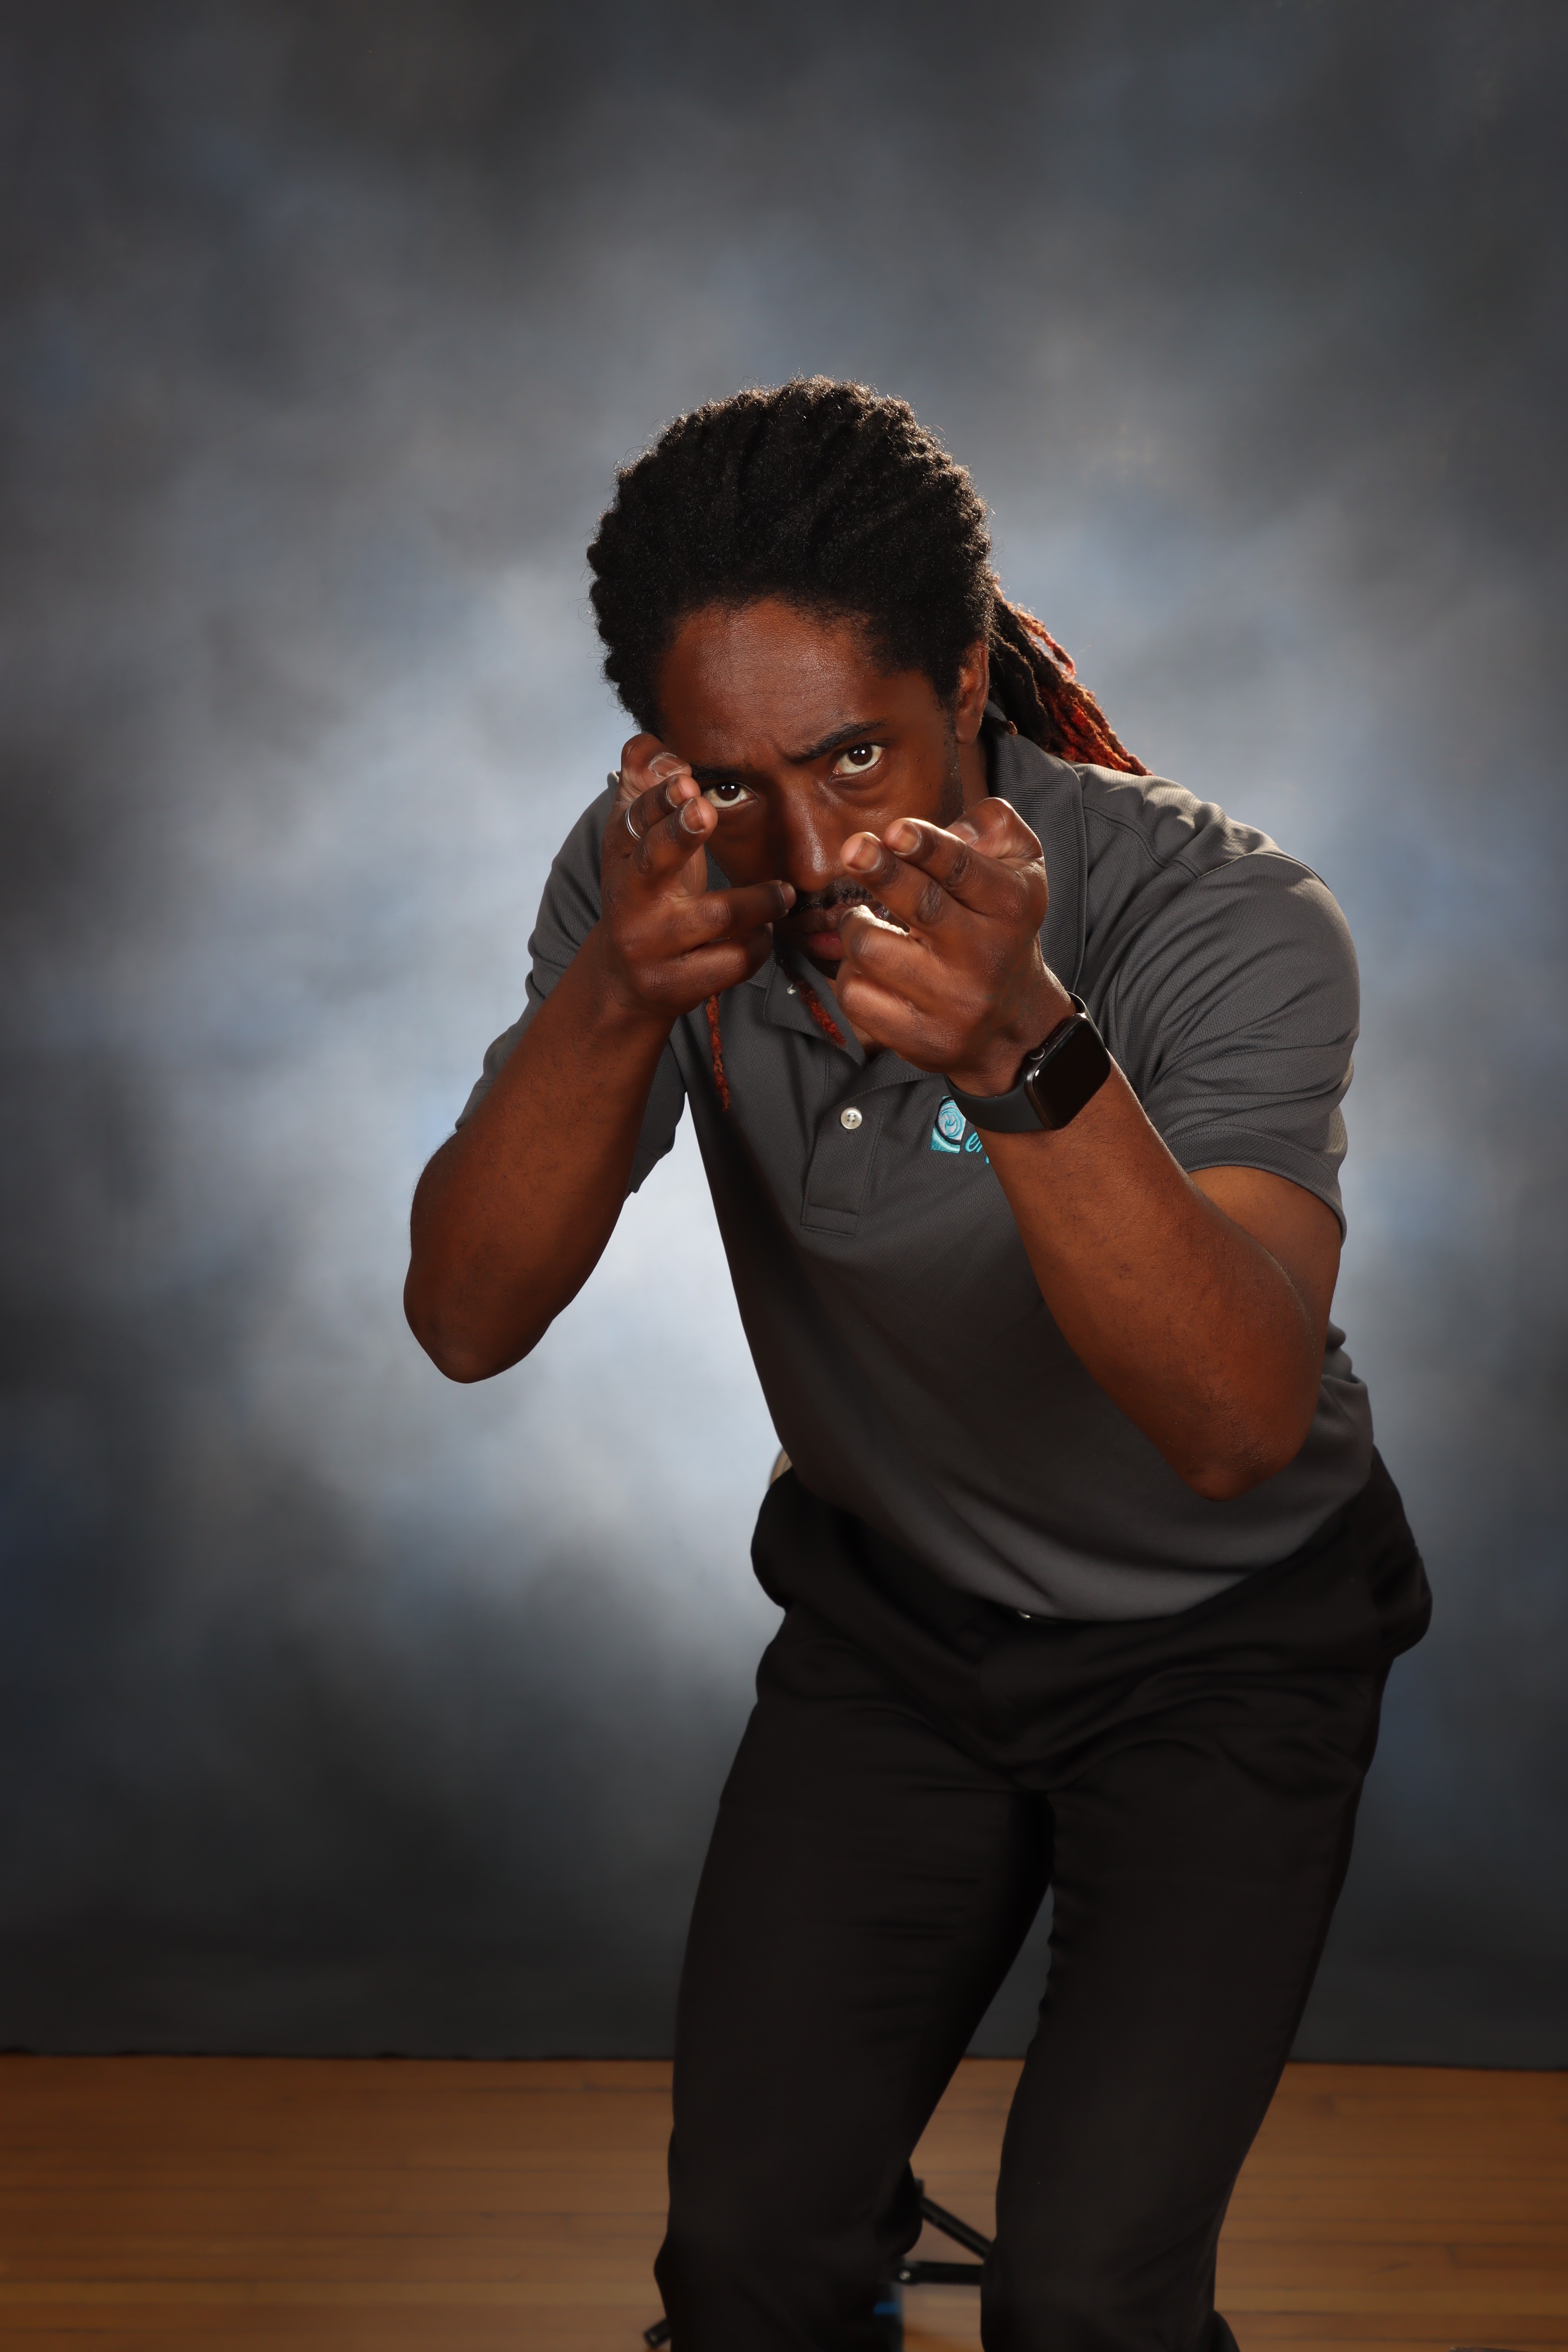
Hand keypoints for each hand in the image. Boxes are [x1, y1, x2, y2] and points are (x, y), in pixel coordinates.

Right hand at [597, 735, 793, 1022]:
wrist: (624, 979)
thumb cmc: (647, 895)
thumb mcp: (639, 843)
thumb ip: (644, 788)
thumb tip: (648, 745)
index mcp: (623, 856)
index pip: (637, 820)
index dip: (660, 800)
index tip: (687, 780)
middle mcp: (630, 899)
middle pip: (654, 862)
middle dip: (679, 835)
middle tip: (705, 810)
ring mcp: (650, 946)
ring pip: (714, 918)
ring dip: (758, 902)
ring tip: (784, 893)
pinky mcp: (675, 985)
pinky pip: (730, 963)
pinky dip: (757, 945)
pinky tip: (767, 933)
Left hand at [833, 797, 1072, 1092]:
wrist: (1013, 1025)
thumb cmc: (1002, 928)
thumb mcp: (1021, 867)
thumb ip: (995, 828)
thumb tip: (953, 828)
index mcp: (1010, 906)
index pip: (965, 870)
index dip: (927, 847)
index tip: (895, 830)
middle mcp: (984, 956)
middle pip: (922, 907)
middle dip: (882, 873)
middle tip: (853, 849)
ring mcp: (952, 1002)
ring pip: (873, 951)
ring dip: (854, 927)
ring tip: (865, 920)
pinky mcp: (921, 1039)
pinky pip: (856, 996)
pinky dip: (850, 974)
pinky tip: (868, 967)